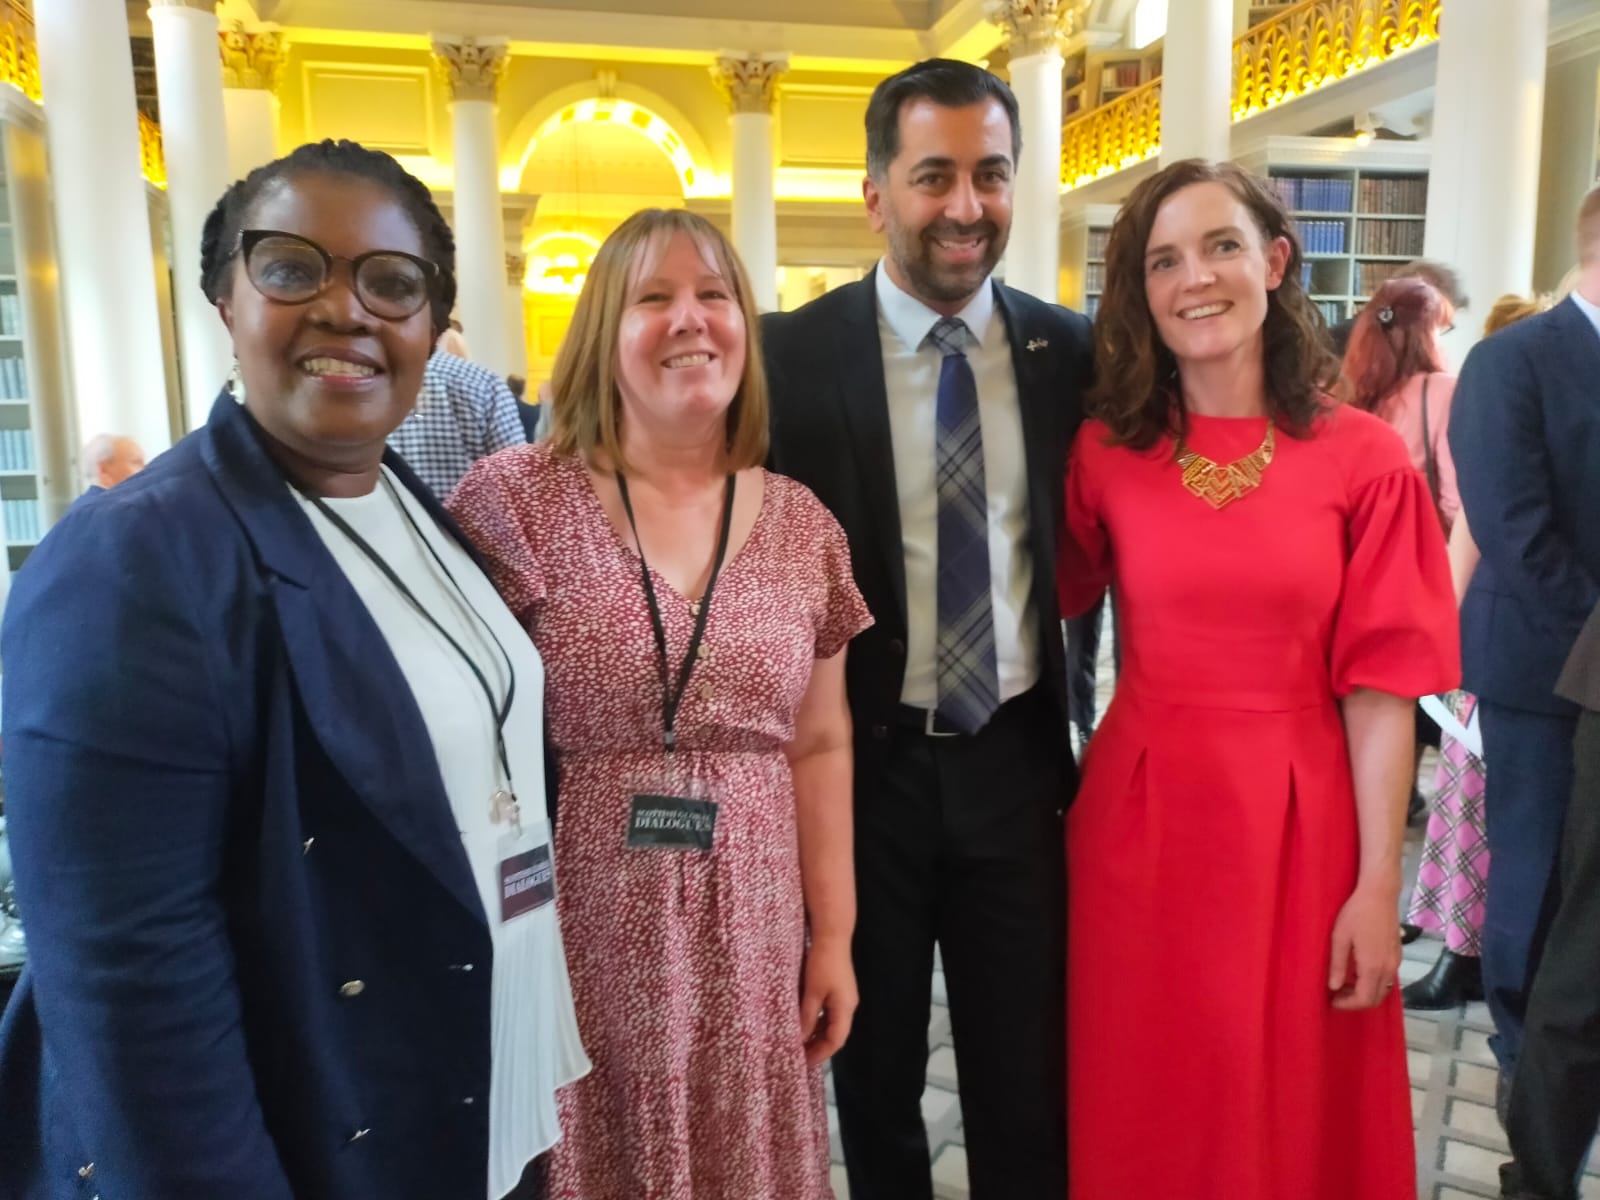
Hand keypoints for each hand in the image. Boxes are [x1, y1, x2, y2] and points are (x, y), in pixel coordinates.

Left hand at [799, 937, 857, 1067]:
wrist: (832, 936)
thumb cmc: (822, 963)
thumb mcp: (812, 992)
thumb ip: (807, 1017)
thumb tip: (800, 1040)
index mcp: (845, 1009)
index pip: (836, 1041)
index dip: (820, 1054)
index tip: (804, 1064)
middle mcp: (848, 1006)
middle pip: (835, 1035)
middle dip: (818, 1047)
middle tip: (799, 1057)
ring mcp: (844, 997)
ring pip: (831, 1024)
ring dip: (817, 1035)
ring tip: (799, 1044)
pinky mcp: (838, 989)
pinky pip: (829, 1013)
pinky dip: (817, 1022)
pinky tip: (804, 1024)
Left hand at [1327, 881, 1401, 1010]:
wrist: (1380, 894)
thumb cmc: (1356, 913)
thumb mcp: (1339, 937)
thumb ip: (1337, 965)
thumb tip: (1333, 987)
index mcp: (1373, 966)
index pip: (1365, 999)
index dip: (1348, 1005)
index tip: (1332, 1001)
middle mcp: (1388, 968)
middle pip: (1376, 998)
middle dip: (1356, 1001)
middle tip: (1336, 994)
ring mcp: (1395, 962)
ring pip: (1383, 989)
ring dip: (1365, 992)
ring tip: (1344, 983)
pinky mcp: (1398, 955)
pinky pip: (1387, 978)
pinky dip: (1373, 982)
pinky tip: (1357, 971)